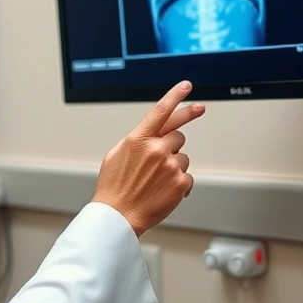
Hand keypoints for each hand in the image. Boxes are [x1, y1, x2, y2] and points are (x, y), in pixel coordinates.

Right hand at [92, 80, 204, 236]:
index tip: (186, 86)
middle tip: (179, 136)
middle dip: (172, 145)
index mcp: (138, 138)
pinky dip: (179, 184)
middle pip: (178, 135)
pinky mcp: (180, 182)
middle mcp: (155, 148)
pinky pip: (188, 176)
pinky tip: (163, 192)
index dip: (175, 95)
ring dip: (174, 166)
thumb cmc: (114, 188)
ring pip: (183, 157)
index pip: (161, 110)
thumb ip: (136, 140)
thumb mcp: (116, 155)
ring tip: (156, 181)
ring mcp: (169, 165)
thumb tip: (150, 134)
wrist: (118, 216)